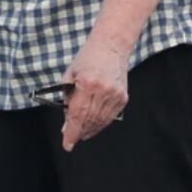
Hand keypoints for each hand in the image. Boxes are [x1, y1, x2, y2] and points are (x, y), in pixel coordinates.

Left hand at [59, 35, 132, 151]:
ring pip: (101, 121)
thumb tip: (67, 123)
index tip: (67, 144)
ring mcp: (116, 94)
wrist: (111, 46)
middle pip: (89, 120)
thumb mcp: (70, 75)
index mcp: (87, 83)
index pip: (78, 115)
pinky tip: (94, 125)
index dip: (72, 132)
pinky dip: (101, 123)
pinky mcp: (123, 97)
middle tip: (71, 137)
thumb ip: (67, 98)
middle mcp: (103, 90)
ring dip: (90, 130)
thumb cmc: (87, 58)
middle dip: (79, 132)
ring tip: (82, 133)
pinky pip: (111, 116)